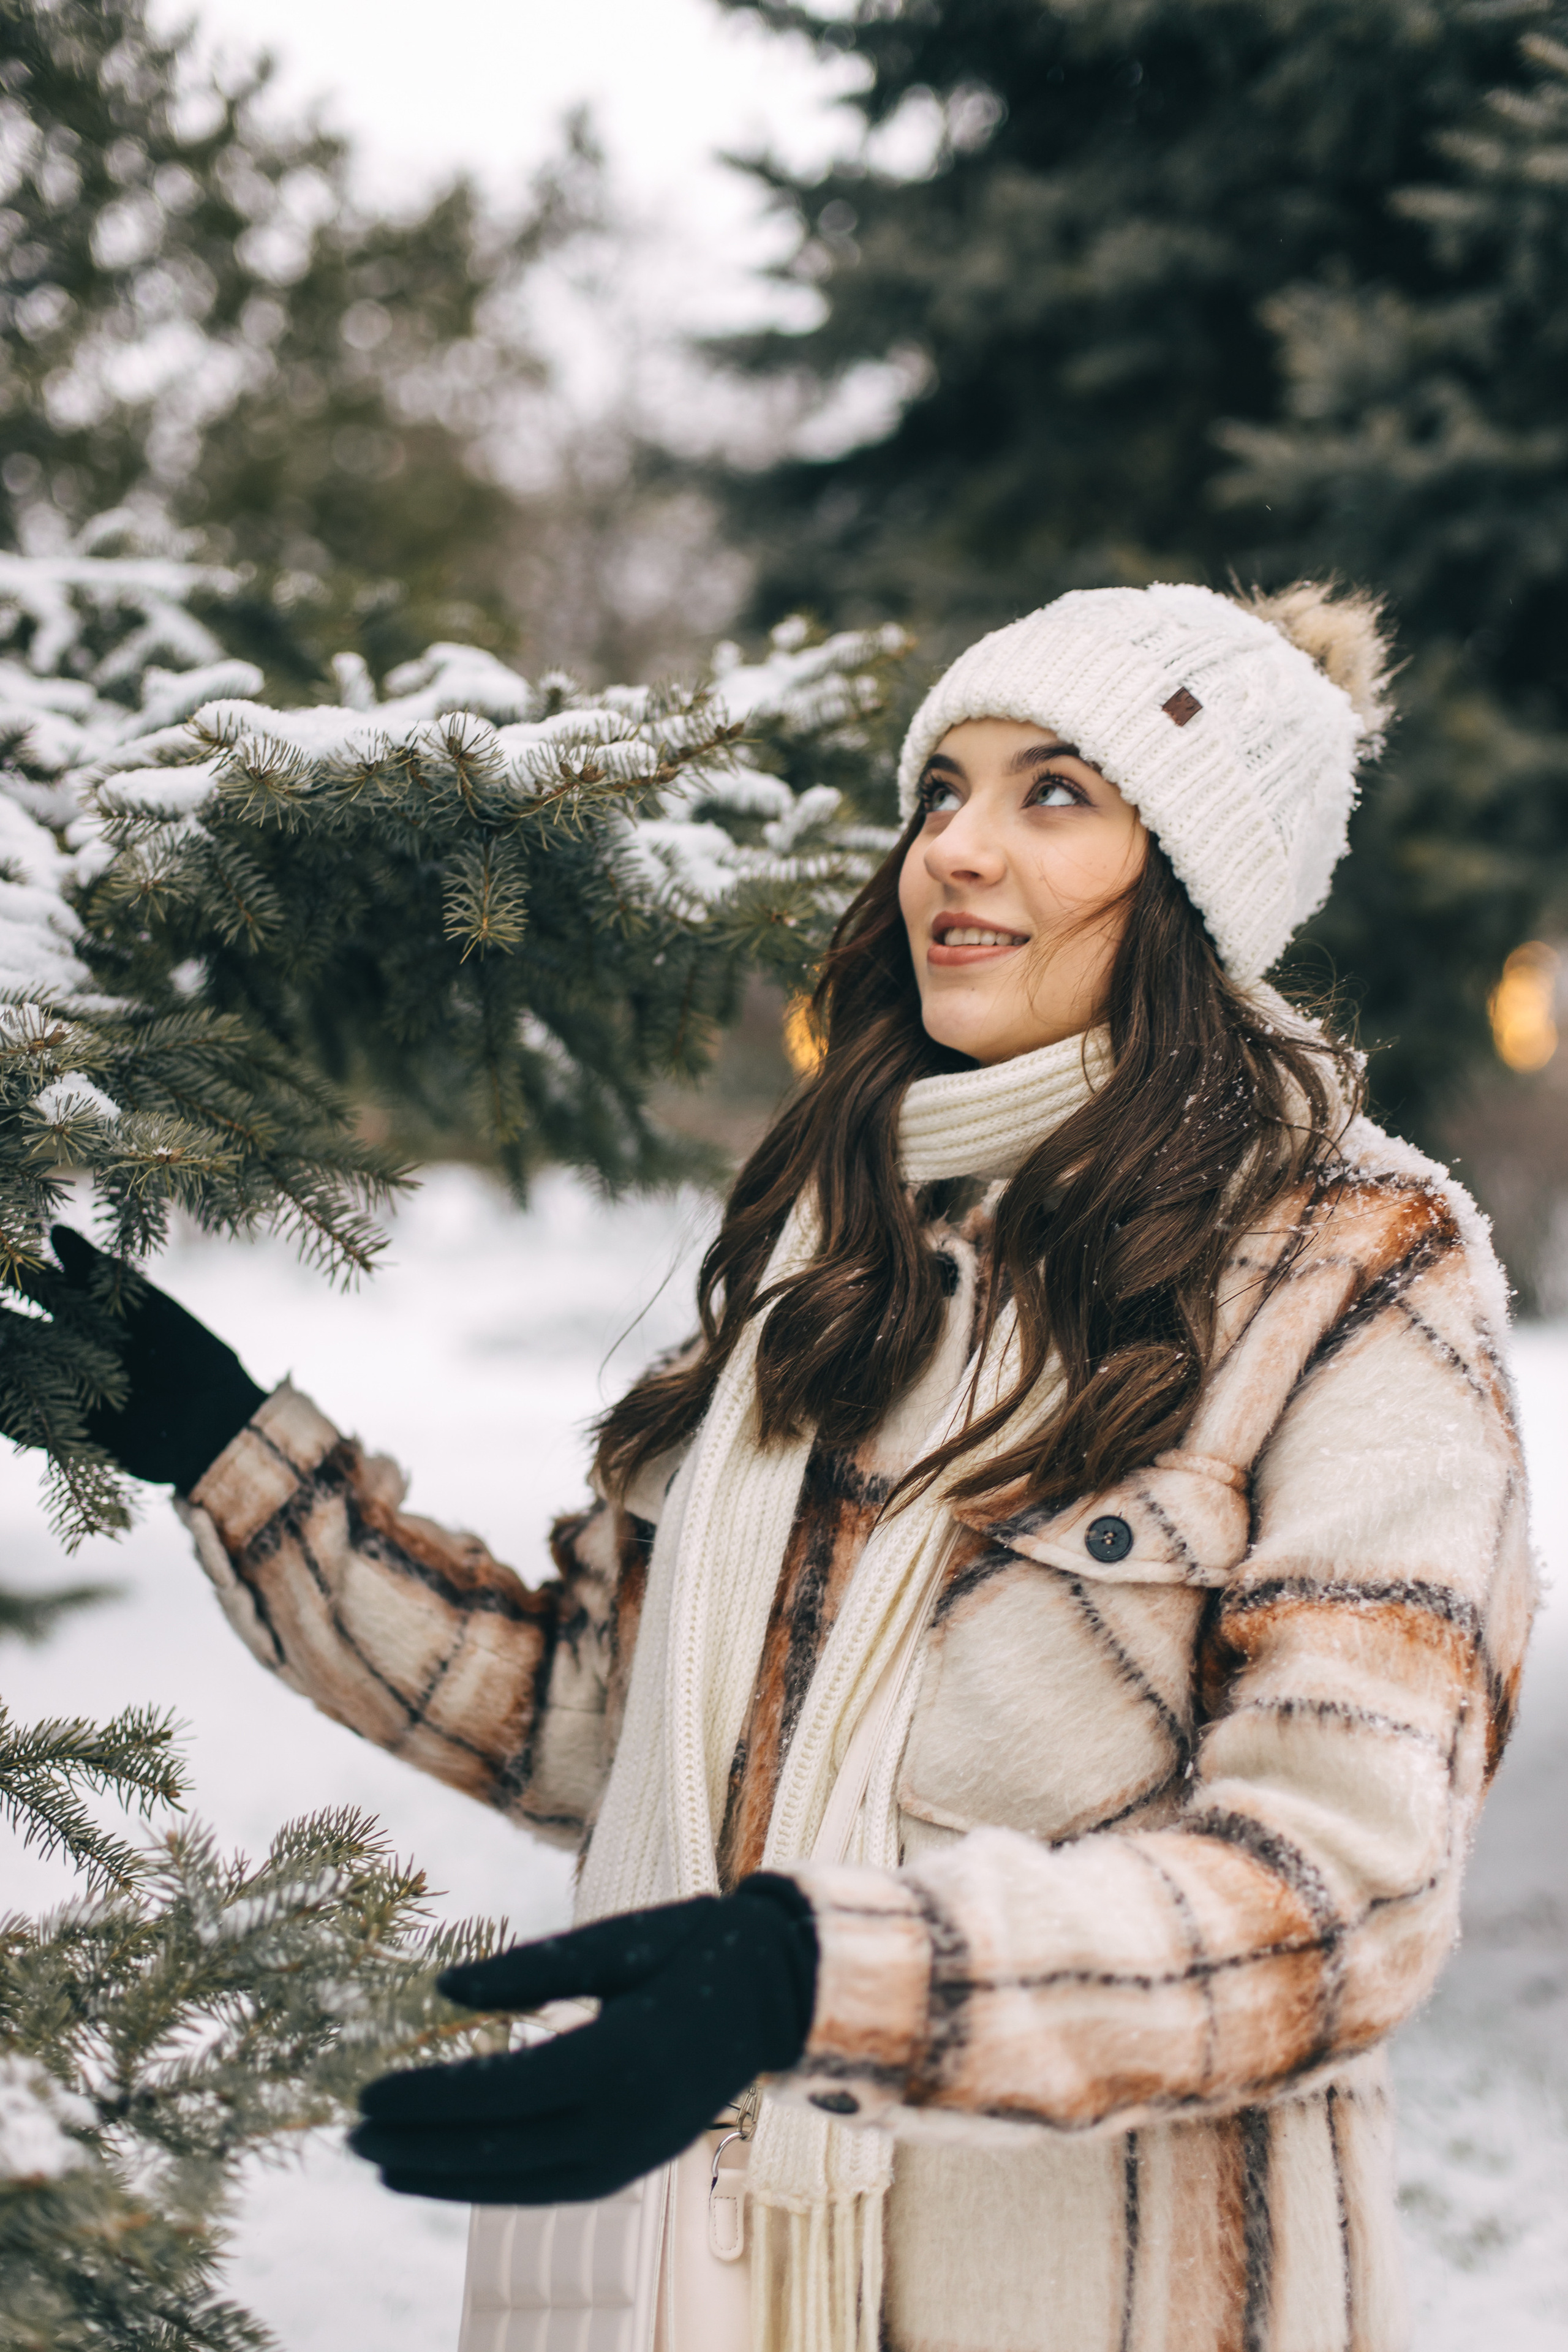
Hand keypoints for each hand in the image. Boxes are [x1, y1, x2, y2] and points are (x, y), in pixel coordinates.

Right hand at [16, 1226, 265, 1490]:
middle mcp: (70, 1351)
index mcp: (90, 1318)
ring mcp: (65, 1391)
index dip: (20, 1276)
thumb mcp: (146, 1307)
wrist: (213, 1418)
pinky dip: (5, 1412)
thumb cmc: (188, 1353)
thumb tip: (55, 1231)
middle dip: (1, 1320)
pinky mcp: (64, 1432)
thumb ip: (99, 1273)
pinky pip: (22, 1424)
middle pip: (20, 1331)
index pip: (42, 1290)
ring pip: (14, 1374)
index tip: (1, 1260)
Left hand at [349, 1880, 817, 2204]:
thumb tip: (442, 1991)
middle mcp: (625, 2120)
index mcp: (618, 2057)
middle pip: (499, 2147)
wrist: (781, 1987)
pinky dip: (494, 2186)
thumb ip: (528, 1970)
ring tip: (383, 2164)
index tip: (364, 2093)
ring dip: (446, 2177)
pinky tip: (451, 2174)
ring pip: (521, 2183)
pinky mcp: (640, 2163)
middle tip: (350, 2134)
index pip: (499, 2093)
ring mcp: (635, 2152)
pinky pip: (553, 2188)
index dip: (426, 2099)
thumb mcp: (614, 1941)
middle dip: (418, 2146)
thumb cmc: (693, 1946)